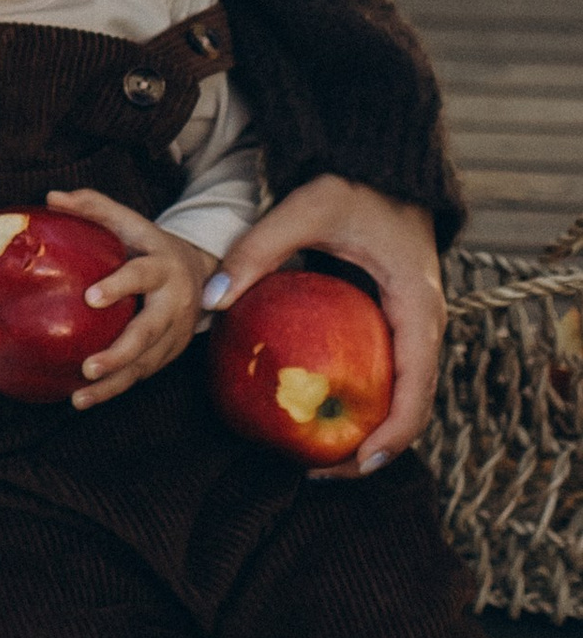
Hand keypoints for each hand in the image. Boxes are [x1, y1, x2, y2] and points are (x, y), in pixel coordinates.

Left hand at [51, 187, 209, 407]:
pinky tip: (86, 399)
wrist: (200, 270)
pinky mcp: (170, 352)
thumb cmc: (148, 243)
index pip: (142, 275)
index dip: (120, 285)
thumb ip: (93, 206)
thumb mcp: (127, 220)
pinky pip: (143, 374)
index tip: (90, 298)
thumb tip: (51, 198)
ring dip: (114, 382)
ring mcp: (177, 332)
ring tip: (80, 397)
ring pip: (146, 362)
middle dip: (120, 352)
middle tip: (87, 367)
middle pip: (149, 331)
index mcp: (163, 265)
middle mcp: (175, 302)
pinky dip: (116, 389)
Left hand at [213, 175, 444, 472]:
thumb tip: (212, 300)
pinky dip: (366, 405)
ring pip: (405, 398)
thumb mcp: (304, 209)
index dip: (390, 437)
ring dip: (370, 433)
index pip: (416, 390)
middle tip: (320, 475)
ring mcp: (415, 327)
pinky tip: (321, 416)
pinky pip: (391, 377)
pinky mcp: (399, 323)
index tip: (352, 464)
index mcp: (417, 307)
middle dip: (374, 450)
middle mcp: (426, 325)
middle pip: (413, 408)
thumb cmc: (350, 185)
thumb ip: (257, 249)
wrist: (383, 162)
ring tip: (318, 460)